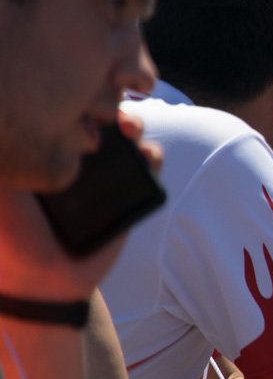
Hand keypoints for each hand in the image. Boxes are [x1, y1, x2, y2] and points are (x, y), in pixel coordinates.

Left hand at [0, 111, 160, 301]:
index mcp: (44, 155)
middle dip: (107, 105)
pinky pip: (148, 167)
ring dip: (133, 124)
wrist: (43, 284)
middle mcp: (75, 161)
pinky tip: (146, 156)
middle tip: (107, 110)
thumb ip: (11, 154)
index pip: (66, 115)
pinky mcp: (130, 195)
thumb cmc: (10, 237)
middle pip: (98, 119)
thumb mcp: (3, 191)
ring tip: (129, 128)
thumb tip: (17, 111)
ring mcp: (104, 177)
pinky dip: (152, 156)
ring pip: (126, 137)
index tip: (75, 95)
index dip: (75, 99)